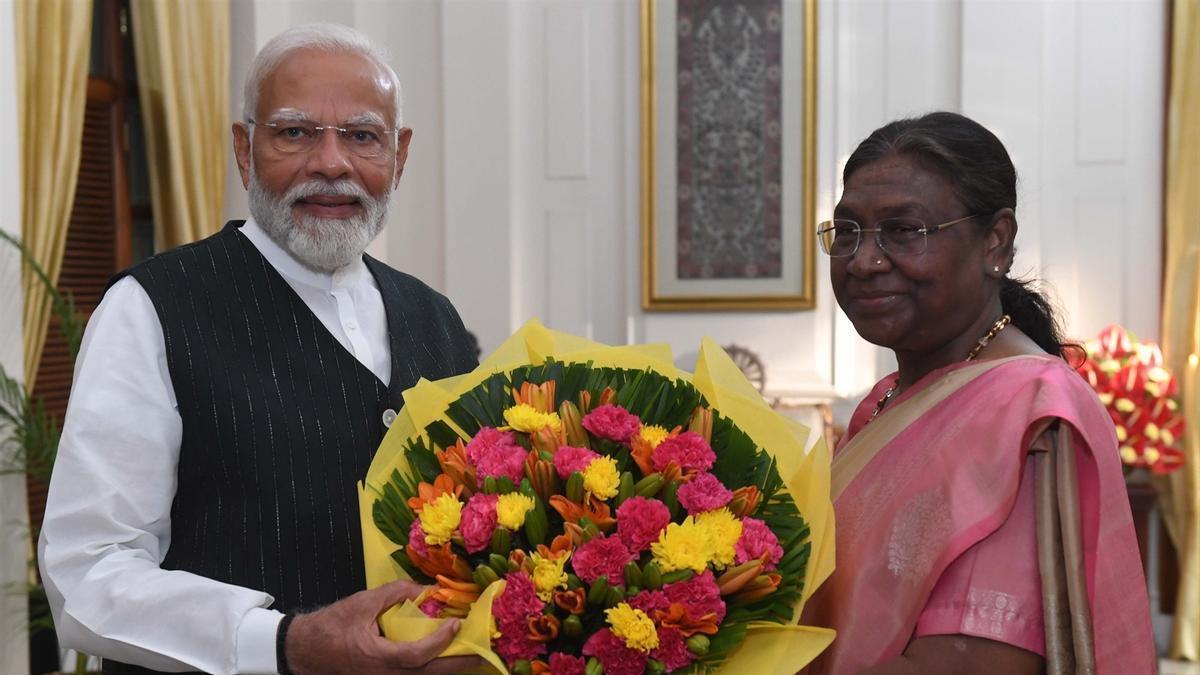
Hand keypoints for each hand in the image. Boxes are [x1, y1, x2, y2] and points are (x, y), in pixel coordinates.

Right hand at [285, 580, 483, 673]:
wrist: (305, 650)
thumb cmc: (331, 626)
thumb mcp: (363, 603)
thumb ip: (396, 594)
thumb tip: (425, 589)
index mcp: (379, 657)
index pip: (419, 655)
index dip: (441, 642)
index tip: (458, 624)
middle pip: (430, 674)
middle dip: (460, 665)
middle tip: (485, 654)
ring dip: (450, 668)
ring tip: (475, 656)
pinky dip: (434, 667)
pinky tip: (448, 658)